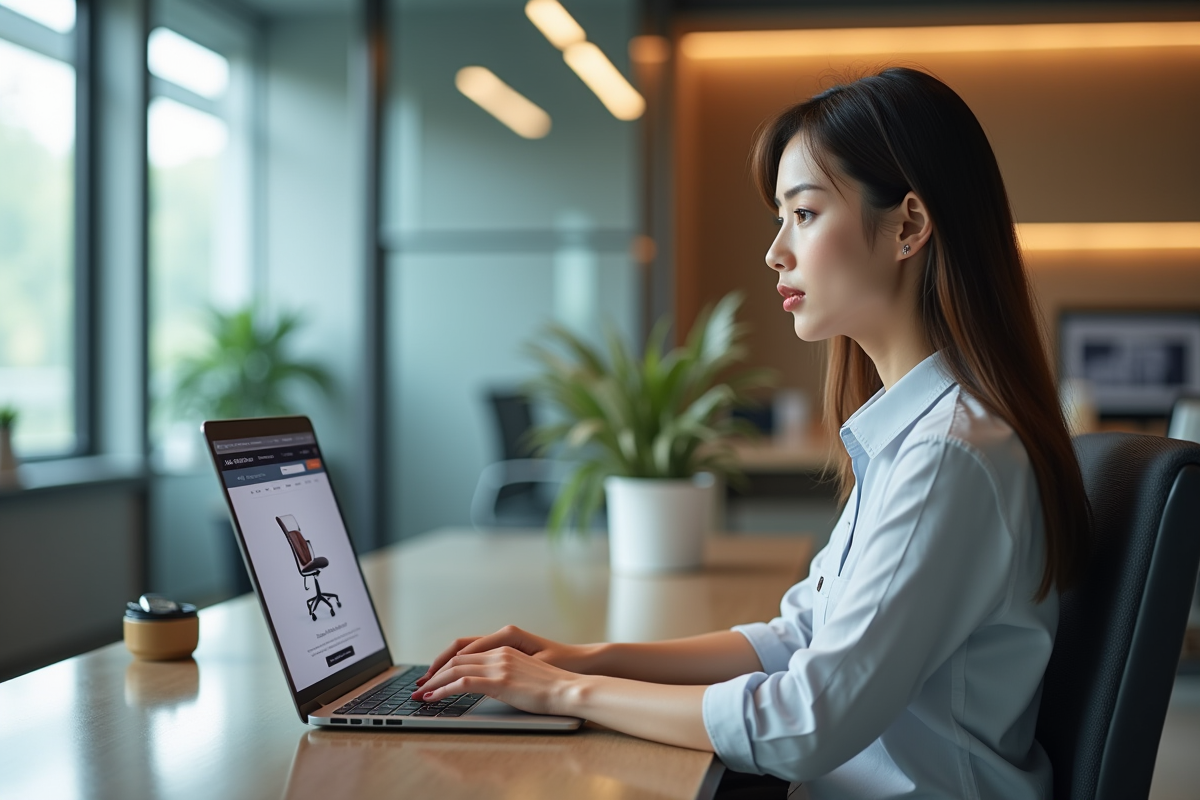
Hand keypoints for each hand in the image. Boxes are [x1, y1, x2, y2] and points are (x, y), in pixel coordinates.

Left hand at [416, 625, 594, 686]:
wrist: (570, 687)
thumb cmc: (552, 685)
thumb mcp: (524, 673)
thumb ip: (505, 672)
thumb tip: (488, 684)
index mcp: (505, 647)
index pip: (465, 651)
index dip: (445, 662)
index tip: (432, 675)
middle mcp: (499, 652)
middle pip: (455, 658)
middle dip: (433, 672)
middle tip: (419, 686)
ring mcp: (499, 665)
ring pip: (455, 669)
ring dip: (434, 682)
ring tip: (420, 694)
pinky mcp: (500, 680)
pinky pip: (463, 683)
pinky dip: (443, 690)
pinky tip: (434, 698)